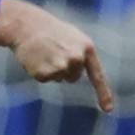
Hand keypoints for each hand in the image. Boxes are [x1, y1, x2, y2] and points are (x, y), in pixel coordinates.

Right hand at [0, 0, 114, 111]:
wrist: (26, 24)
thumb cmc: (50, 30)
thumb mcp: (72, 38)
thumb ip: (80, 55)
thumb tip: (76, 75)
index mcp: (86, 48)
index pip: (97, 76)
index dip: (103, 94)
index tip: (108, 109)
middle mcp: (77, 58)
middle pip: (73, 77)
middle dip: (64, 69)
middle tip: (52, 51)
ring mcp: (61, 66)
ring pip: (59, 79)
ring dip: (51, 69)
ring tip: (44, 52)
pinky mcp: (45, 73)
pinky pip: (45, 79)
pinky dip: (39, 71)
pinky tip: (36, 58)